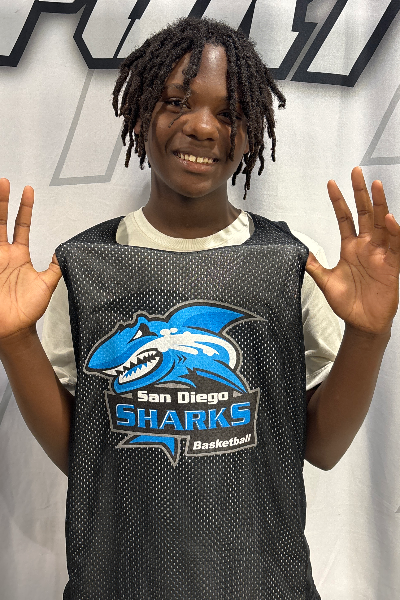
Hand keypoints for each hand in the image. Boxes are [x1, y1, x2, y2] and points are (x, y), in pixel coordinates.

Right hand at [0, 179, 61, 339]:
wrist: (14, 329)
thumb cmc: (28, 308)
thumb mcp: (47, 284)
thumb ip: (56, 267)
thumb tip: (66, 252)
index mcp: (18, 254)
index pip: (21, 225)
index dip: (24, 207)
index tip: (28, 189)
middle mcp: (3, 253)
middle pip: (0, 221)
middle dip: (2, 201)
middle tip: (4, 181)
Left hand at [306, 167, 399, 334]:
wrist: (361, 322)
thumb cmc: (346, 302)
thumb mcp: (325, 282)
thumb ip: (314, 265)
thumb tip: (300, 252)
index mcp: (350, 247)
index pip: (344, 218)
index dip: (338, 201)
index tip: (330, 182)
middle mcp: (366, 246)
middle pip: (364, 213)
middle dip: (360, 192)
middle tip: (356, 171)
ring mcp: (380, 254)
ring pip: (382, 223)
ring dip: (380, 204)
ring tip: (376, 184)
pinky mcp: (391, 265)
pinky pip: (395, 245)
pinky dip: (394, 232)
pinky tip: (390, 218)